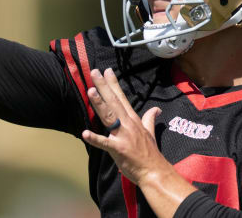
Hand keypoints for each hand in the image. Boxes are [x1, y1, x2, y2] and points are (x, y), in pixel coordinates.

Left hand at [82, 68, 168, 184]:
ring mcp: (123, 136)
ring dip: (99, 104)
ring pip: (109, 117)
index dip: (113, 84)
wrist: (155, 171)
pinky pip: (105, 143)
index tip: (107, 70)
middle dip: (103, 86)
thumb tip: (156, 109)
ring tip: (90, 91)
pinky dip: (95, 138)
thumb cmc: (150, 153)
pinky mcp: (118, 149)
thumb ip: (150, 119)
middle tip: (94, 72)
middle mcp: (128, 124)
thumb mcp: (150, 132)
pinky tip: (85, 133)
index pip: (121, 97)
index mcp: (133, 119)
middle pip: (113, 102)